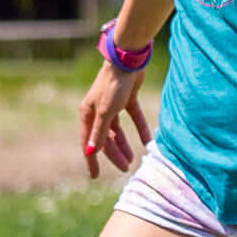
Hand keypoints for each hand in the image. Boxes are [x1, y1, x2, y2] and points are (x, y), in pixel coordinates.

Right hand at [79, 64, 151, 178]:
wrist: (128, 60)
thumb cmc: (113, 85)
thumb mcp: (106, 112)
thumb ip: (99, 133)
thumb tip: (90, 153)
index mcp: (88, 113)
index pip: (88, 142)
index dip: (91, 160)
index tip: (94, 176)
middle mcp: (98, 110)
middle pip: (104, 138)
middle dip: (114, 154)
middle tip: (125, 168)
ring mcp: (113, 104)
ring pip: (118, 130)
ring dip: (125, 144)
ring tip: (134, 159)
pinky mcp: (127, 98)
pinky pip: (133, 117)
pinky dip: (140, 129)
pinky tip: (148, 141)